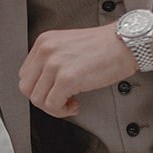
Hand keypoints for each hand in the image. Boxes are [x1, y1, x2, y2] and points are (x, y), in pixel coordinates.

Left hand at [19, 25, 136, 116]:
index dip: (39, 88)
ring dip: (53, 107)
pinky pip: (52, 105)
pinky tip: (75, 105)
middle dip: (43, 100)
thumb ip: (53, 61)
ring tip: (69, 103)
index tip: (53, 91)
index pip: (25, 74)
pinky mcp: (67, 78)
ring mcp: (55, 64)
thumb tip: (44, 85)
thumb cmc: (105, 47)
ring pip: (37, 99)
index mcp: (44, 42)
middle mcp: (46, 51)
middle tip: (60, 101)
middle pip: (27, 88)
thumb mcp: (69, 46)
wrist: (127, 43)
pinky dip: (62, 111)